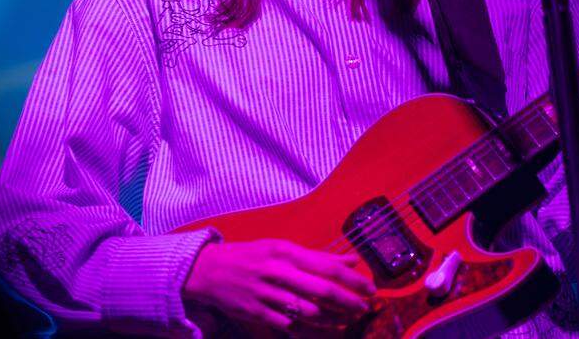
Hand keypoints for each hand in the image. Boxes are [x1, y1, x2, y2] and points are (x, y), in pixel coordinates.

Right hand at [181, 238, 375, 333]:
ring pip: (308, 310)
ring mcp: (266, 294)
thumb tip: (351, 259)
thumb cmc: (251, 256)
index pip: (327, 265)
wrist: (208, 270)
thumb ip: (317, 256)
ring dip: (332, 318)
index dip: (352, 279)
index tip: (370, 287)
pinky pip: (289, 325)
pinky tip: (323, 329)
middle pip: (321, 289)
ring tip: (347, 320)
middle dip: (348, 301)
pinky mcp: (257, 313)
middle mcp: (277, 271)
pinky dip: (309, 329)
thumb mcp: (281, 248)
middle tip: (364, 307)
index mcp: (285, 251)